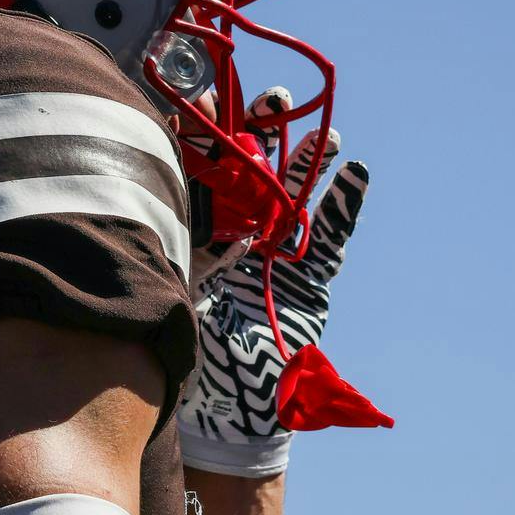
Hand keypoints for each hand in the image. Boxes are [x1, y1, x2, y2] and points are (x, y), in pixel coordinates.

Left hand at [177, 116, 370, 475]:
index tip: (202, 99)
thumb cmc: (191, 361)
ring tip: (322, 131)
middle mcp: (238, 242)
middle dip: (263, 135)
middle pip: (252, 176)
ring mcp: (276, 259)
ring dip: (307, 164)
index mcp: (198, 239)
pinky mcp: (308, 282)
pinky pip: (329, 240)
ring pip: (293, 200)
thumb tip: (159, 205)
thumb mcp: (175, 296)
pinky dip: (344, 208)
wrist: (230, 416)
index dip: (203, 137)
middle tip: (271, 99)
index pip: (201, 175)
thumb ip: (178, 253)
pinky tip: (355, 175)